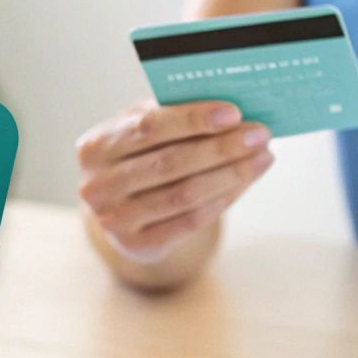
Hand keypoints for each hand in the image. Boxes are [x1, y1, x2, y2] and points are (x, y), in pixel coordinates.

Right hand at [75, 100, 272, 260]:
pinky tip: (245, 181)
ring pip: (185, 194)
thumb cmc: (140, 155)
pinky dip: (222, 199)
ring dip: (231, 174)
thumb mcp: (143, 130)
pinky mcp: (137, 246)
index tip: (233, 112)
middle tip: (259, 134)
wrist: (122, 207)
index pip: (149, 127)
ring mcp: (114, 220)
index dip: (193, 120)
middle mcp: (98, 185)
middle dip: (221, 147)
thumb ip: (174, 115)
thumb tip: (233, 111)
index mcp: (95, 146)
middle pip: (170, 162)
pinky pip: (189, 222)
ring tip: (262, 156)